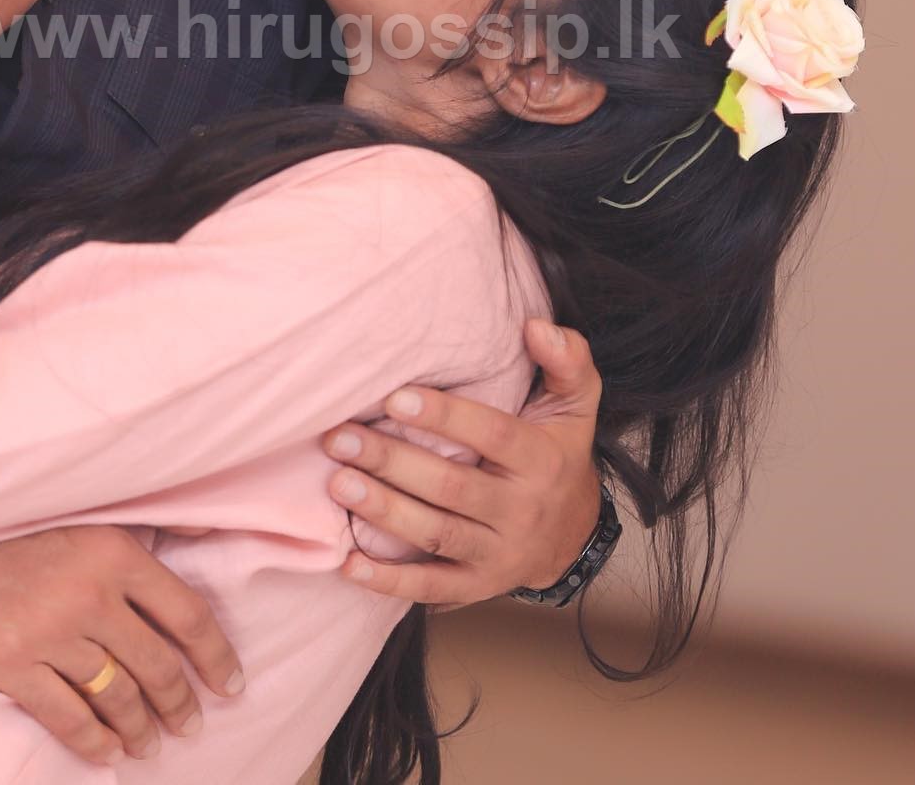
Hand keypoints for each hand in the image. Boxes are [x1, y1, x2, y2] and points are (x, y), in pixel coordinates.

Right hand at [0, 526, 244, 765]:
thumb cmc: (11, 520)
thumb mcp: (84, 511)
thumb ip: (140, 530)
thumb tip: (204, 546)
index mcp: (114, 550)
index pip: (187, 614)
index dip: (216, 656)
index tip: (232, 683)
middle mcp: (89, 593)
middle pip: (157, 664)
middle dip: (181, 702)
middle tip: (192, 723)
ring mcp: (47, 632)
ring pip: (116, 695)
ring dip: (141, 727)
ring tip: (151, 743)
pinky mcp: (9, 664)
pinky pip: (65, 718)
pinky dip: (93, 743)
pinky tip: (108, 754)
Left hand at [322, 320, 603, 605]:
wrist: (573, 532)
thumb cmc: (557, 450)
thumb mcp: (576, 403)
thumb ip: (566, 359)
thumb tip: (536, 326)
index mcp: (541, 460)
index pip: (492, 436)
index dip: (444, 418)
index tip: (394, 398)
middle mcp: (521, 510)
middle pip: (452, 487)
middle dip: (393, 462)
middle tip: (341, 439)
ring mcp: (499, 554)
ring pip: (436, 534)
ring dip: (384, 512)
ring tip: (338, 483)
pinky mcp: (477, 586)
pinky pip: (431, 588)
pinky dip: (389, 581)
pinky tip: (348, 562)